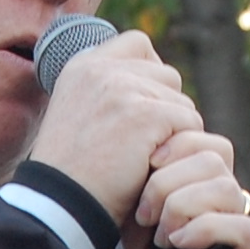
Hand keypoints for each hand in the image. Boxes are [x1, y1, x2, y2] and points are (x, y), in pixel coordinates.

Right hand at [27, 30, 200, 224]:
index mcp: (82, 66)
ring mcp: (123, 89)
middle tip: (147, 145)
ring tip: (146, 159)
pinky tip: (154, 167)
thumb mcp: (77, 116)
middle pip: (166, 75)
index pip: (137, 44)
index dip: (151, 73)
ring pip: (181, 101)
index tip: (145, 108)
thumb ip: (107, 92)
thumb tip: (153, 83)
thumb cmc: (72, 173)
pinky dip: (179, 149)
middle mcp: (101, 69)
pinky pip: (188, 122)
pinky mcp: (146, 114)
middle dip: (166, 109)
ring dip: (174, 132)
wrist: (61, 204)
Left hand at [126, 130, 249, 248]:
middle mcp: (230, 207)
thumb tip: (118, 188)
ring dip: (182, 204)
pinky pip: (241, 226)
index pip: (197, 143)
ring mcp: (247, 231)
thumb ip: (137, 224)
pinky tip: (180, 245)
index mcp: (205, 199)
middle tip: (145, 215)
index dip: (167, 148)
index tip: (136, 176)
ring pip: (225, 185)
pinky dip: (204, 228)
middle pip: (211, 155)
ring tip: (162, 237)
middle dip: (167, 178)